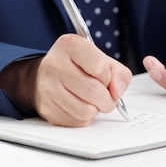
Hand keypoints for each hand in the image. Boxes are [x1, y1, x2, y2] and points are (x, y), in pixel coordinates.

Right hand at [0, 34, 131, 126]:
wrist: (47, 76)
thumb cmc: (79, 67)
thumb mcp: (102, 60)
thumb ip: (119, 73)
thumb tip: (117, 92)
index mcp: (70, 45)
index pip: (99, 67)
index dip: (109, 78)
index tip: (106, 79)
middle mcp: (55, 64)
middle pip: (93, 91)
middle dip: (108, 100)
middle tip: (107, 98)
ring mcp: (47, 87)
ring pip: (86, 110)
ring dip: (96, 109)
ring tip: (92, 101)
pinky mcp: (46, 108)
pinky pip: (76, 121)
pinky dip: (84, 117)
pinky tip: (79, 106)